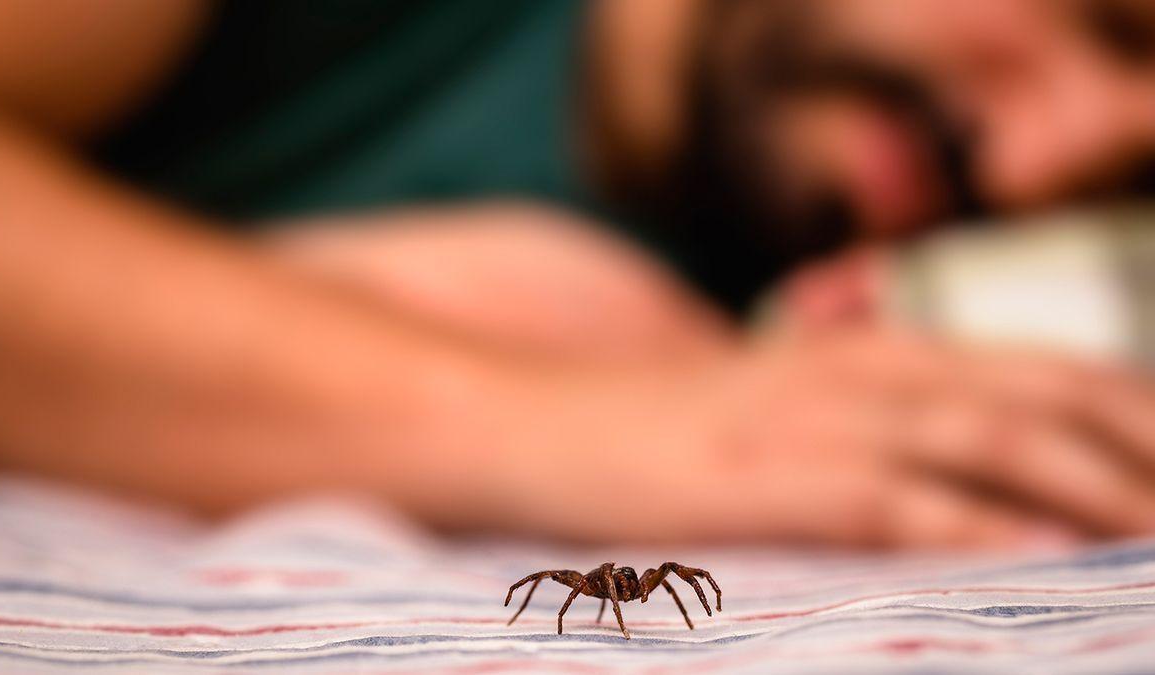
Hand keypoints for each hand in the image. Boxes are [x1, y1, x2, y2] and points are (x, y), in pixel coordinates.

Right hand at [488, 328, 1154, 548]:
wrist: (523, 421)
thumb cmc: (650, 429)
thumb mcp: (767, 411)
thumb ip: (855, 423)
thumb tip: (946, 477)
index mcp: (858, 353)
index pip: (1028, 370)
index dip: (1120, 410)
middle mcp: (846, 372)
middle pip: (1031, 397)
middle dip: (1130, 449)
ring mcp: (802, 423)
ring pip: (981, 441)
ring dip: (1084, 490)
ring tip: (1153, 540)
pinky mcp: (757, 481)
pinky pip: (887, 502)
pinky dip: (971, 529)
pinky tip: (1033, 560)